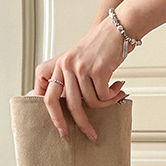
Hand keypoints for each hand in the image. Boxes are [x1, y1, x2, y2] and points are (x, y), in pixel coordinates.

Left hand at [34, 16, 132, 141]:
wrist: (116, 30)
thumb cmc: (99, 49)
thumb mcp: (77, 63)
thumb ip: (70, 83)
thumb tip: (72, 111)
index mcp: (58, 66)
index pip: (48, 97)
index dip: (54, 117)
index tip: (62, 131)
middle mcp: (65, 66)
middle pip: (70, 106)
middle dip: (81, 124)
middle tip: (90, 135)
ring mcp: (79, 68)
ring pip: (91, 102)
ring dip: (106, 103)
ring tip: (114, 94)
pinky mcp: (95, 70)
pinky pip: (104, 96)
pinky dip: (113, 96)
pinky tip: (117, 87)